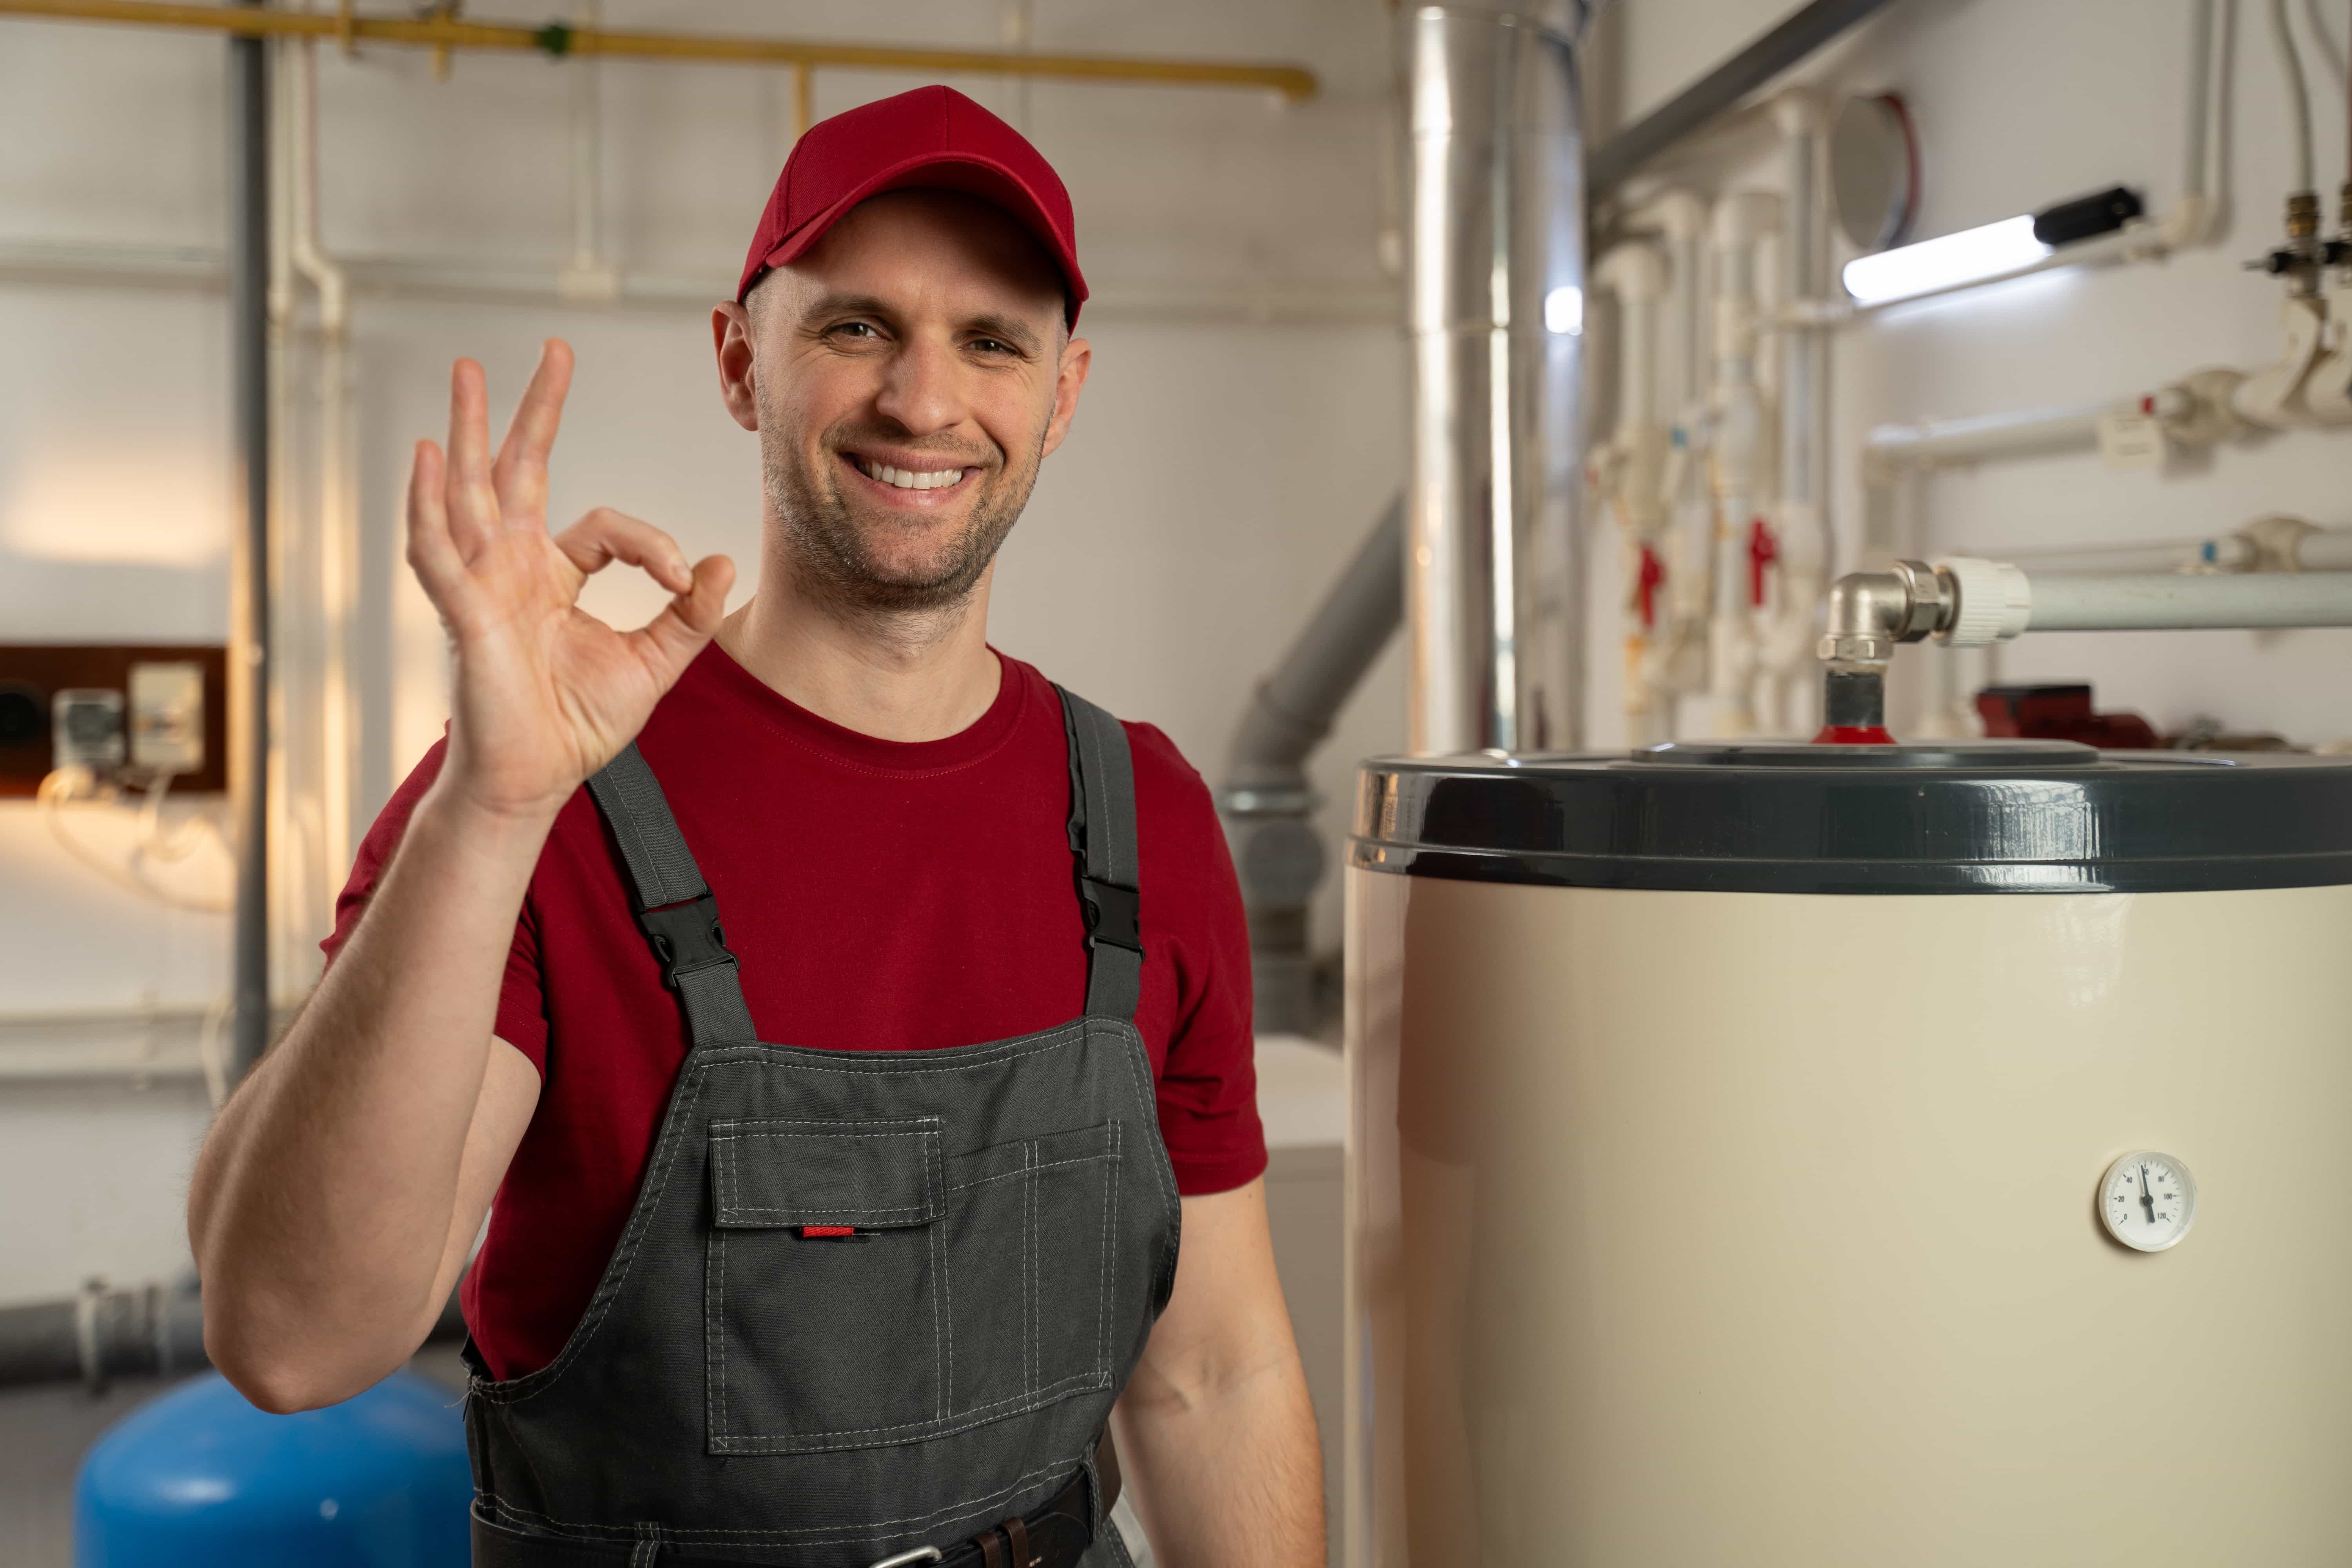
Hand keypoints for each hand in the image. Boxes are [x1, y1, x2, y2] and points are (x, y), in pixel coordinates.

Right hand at [405, 341, 734, 818]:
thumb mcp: (652, 664)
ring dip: (469, 430)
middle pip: (518, 471)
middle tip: (550, 350)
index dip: (653, 545)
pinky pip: (437, 549)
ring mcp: (481, 585)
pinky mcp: (461, 613)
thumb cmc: (577, 724)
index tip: (685, 579)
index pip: (605, 526)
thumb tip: (722, 565)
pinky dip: (429, 504)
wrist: (536, 780)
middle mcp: (512, 567)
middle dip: (529, 411)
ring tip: (468, 372)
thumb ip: (688, 617)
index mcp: (552, 576)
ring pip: (471, 491)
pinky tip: (428, 456)